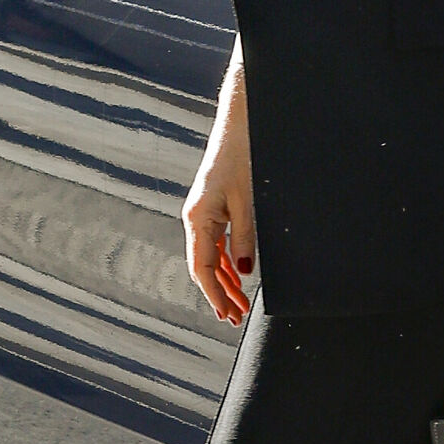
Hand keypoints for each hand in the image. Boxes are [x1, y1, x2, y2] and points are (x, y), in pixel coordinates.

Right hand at [181, 46, 255, 324]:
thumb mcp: (247, 203)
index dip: (215, 294)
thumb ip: (244, 239)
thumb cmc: (242, 159)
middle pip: (203, 265)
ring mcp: (203, 212)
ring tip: (239, 303)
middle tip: (234, 318)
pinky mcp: (212, 206)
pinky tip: (236, 274)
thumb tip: (242, 272)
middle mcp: (195, 217)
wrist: (240, 126)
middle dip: (219, 293)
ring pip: (209, 255)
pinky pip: (215, 242)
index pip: (202, 267)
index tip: (227, 315)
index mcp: (198, 218)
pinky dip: (225, 261)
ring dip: (223, 280)